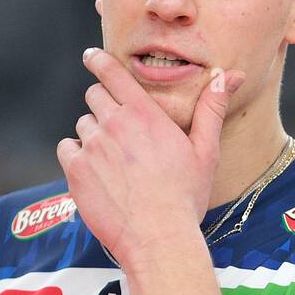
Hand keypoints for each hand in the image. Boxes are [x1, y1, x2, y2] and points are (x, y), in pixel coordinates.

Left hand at [58, 48, 243, 265]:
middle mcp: (114, 124)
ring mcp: (92, 147)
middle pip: (94, 96)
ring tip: (114, 161)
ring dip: (94, 135)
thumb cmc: (185, 196)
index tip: (92, 57)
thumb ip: (211, 109)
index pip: (113, 73)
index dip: (99, 61)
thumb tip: (228, 77)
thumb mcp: (206, 151)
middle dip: (104, 106)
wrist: (159, 238)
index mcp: (145, 114)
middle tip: (119, 129)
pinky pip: (66, 149)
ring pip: (83, 124)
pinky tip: (97, 173)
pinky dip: (77, 157)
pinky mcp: (76, 170)